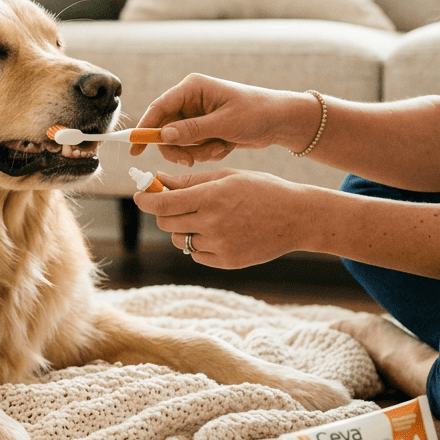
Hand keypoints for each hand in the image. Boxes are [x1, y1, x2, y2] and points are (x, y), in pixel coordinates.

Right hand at [128, 74, 307, 164]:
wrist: (281, 122)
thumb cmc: (257, 113)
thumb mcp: (225, 123)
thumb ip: (192, 130)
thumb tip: (164, 135)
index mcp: (192, 88)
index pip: (159, 108)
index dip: (144, 128)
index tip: (134, 149)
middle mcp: (190, 100)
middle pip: (165, 130)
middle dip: (178, 148)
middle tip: (190, 161)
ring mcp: (196, 115)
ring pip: (178, 142)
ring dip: (197, 152)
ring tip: (220, 148)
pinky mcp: (203, 129)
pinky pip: (192, 147)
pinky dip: (207, 152)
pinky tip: (226, 146)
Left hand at [133, 169, 315, 267]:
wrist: (298, 217)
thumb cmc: (261, 189)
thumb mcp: (226, 176)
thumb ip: (190, 181)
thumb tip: (158, 180)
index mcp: (212, 197)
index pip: (163, 204)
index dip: (146, 200)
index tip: (141, 196)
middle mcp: (213, 224)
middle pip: (166, 224)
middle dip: (164, 213)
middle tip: (173, 204)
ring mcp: (220, 246)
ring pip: (180, 240)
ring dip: (181, 229)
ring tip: (203, 217)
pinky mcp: (227, 262)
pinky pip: (196, 254)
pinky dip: (199, 243)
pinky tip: (218, 231)